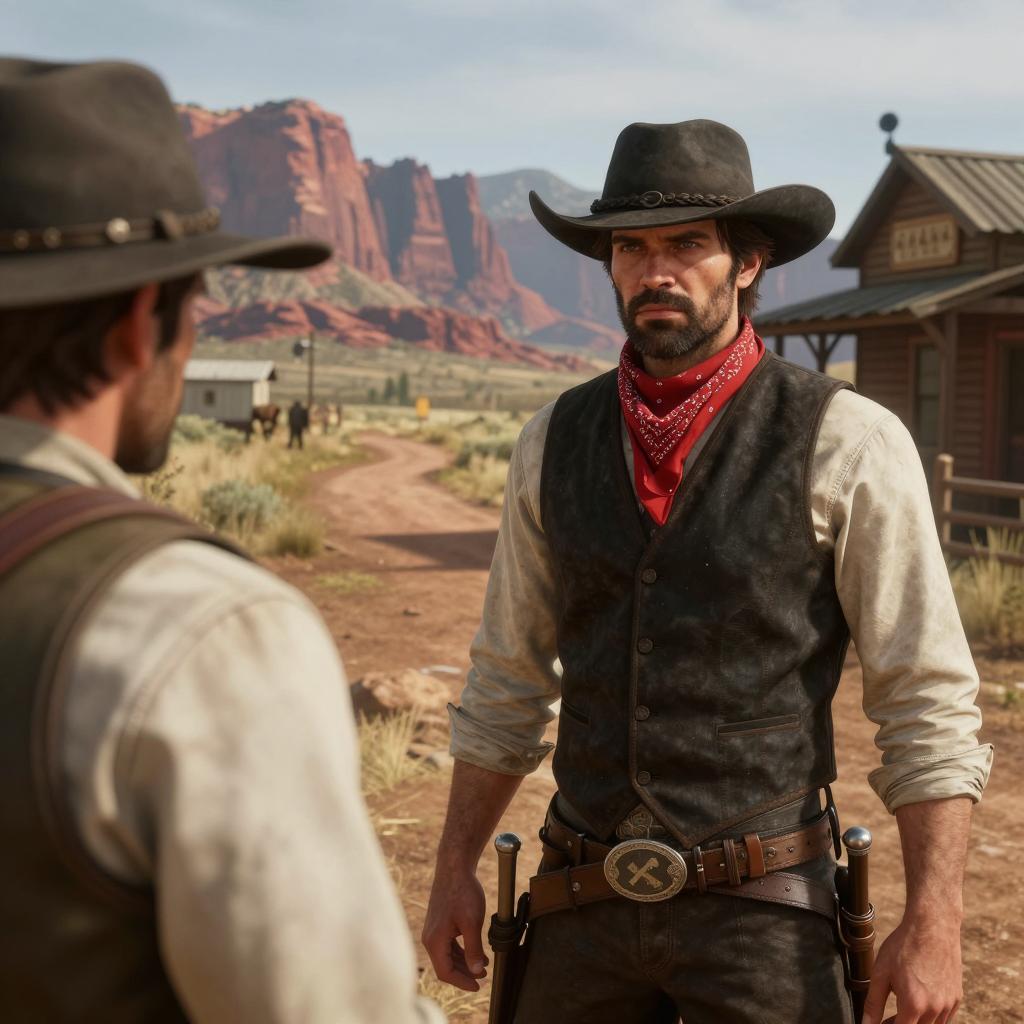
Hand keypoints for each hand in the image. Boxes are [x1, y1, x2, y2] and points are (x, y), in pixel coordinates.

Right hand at [421, 867, 488, 991]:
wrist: (454, 868)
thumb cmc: (462, 892)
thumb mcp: (472, 922)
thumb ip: (473, 949)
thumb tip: (476, 972)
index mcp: (434, 940)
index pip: (445, 972)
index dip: (462, 982)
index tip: (478, 986)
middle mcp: (430, 938)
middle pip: (446, 966)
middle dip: (465, 973)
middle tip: (484, 977)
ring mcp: (433, 930)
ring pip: (447, 956)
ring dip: (464, 963)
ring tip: (483, 966)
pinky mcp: (439, 924)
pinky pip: (448, 945)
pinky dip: (462, 951)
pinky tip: (477, 952)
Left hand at [862, 915, 962, 1023]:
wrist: (933, 926)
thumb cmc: (904, 946)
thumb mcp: (880, 972)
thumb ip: (873, 1003)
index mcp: (914, 1004)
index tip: (880, 1023)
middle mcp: (935, 1009)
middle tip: (887, 1018)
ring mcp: (948, 1004)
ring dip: (917, 1022)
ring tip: (902, 1009)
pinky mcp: (957, 997)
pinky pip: (944, 1017)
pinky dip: (931, 1016)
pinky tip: (919, 1001)